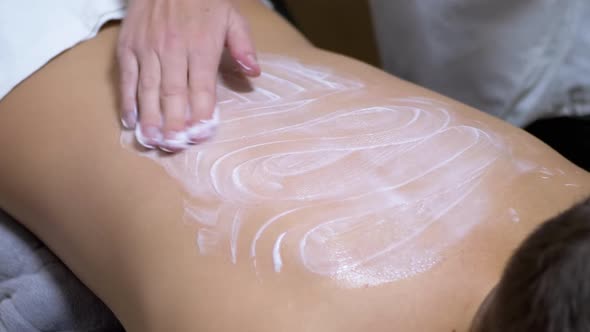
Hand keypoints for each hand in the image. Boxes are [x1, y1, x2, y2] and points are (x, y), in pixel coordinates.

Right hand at [117, 0, 260, 151]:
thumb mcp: (231, 16)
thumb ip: (243, 45)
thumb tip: (254, 73)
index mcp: (201, 46)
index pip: (202, 88)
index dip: (201, 114)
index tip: (201, 136)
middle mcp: (172, 49)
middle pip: (173, 94)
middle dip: (174, 123)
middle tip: (174, 146)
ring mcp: (147, 48)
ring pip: (148, 90)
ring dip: (149, 118)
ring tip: (152, 142)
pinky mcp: (127, 46)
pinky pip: (127, 78)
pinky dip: (127, 100)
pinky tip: (130, 121)